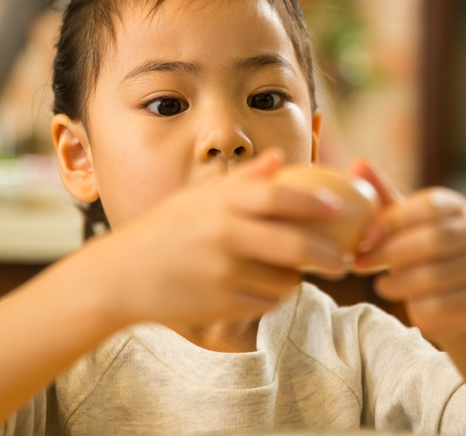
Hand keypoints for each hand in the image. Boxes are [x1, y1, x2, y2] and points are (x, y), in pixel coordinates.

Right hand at [87, 150, 348, 328]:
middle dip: (328, 255)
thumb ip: (241, 182)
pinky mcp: (220, 305)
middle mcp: (224, 236)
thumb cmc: (163, 231)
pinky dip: (272, 298)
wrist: (121, 276)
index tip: (338, 208)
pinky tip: (263, 288)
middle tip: (343, 258)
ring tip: (291, 273)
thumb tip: (279, 160)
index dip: (313, 202)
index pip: (278, 197)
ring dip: (295, 279)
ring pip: (284, 280)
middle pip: (294, 245)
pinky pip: (265, 303)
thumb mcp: (197, 198)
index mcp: (220, 203)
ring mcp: (222, 273)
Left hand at [349, 159, 465, 344]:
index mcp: (455, 207)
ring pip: (437, 274)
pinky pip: (443, 304)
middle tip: (360, 263)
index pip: (428, 206)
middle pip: (434, 240)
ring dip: (399, 282)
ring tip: (380, 285)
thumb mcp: (400, 223)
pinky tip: (407, 303)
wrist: (450, 303)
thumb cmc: (417, 254)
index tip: (365, 236)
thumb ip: (381, 196)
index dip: (393, 221)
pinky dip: (418, 305)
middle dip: (391, 253)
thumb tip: (358, 164)